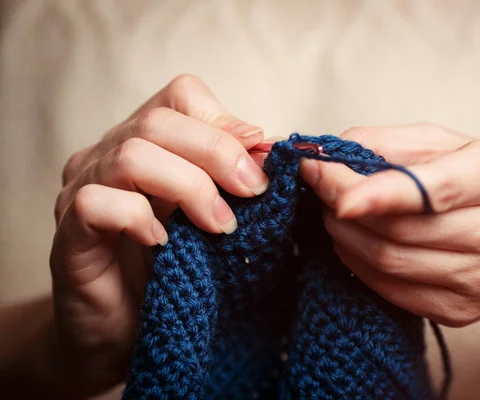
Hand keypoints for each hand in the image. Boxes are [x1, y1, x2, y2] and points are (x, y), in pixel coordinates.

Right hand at [50, 74, 267, 394]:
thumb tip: (268, 148)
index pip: (181, 96)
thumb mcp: (214, 214)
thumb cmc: (178, 268)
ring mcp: (84, 190)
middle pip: (159, 121)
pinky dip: (139, 218)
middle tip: (253, 194)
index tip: (259, 164)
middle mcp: (110, 156)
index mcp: (148, 143)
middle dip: (218, 154)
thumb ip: (234, 179)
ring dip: (189, 187)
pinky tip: (164, 243)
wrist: (130, 333)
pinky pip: (96, 203)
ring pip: (131, 155)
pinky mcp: (68, 234)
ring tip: (220, 227)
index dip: (225, 123)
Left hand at [300, 124, 479, 326]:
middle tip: (318, 185)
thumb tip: (328, 154)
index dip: (377, 192)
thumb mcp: (446, 144)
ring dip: (344, 235)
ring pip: (388, 261)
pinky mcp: (461, 311)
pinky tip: (354, 242)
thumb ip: (389, 143)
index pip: (432, 190)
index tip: (326, 183)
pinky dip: (358, 263)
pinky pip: (390, 289)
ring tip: (335, 212)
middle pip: (398, 229)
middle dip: (341, 205)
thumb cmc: (477, 183)